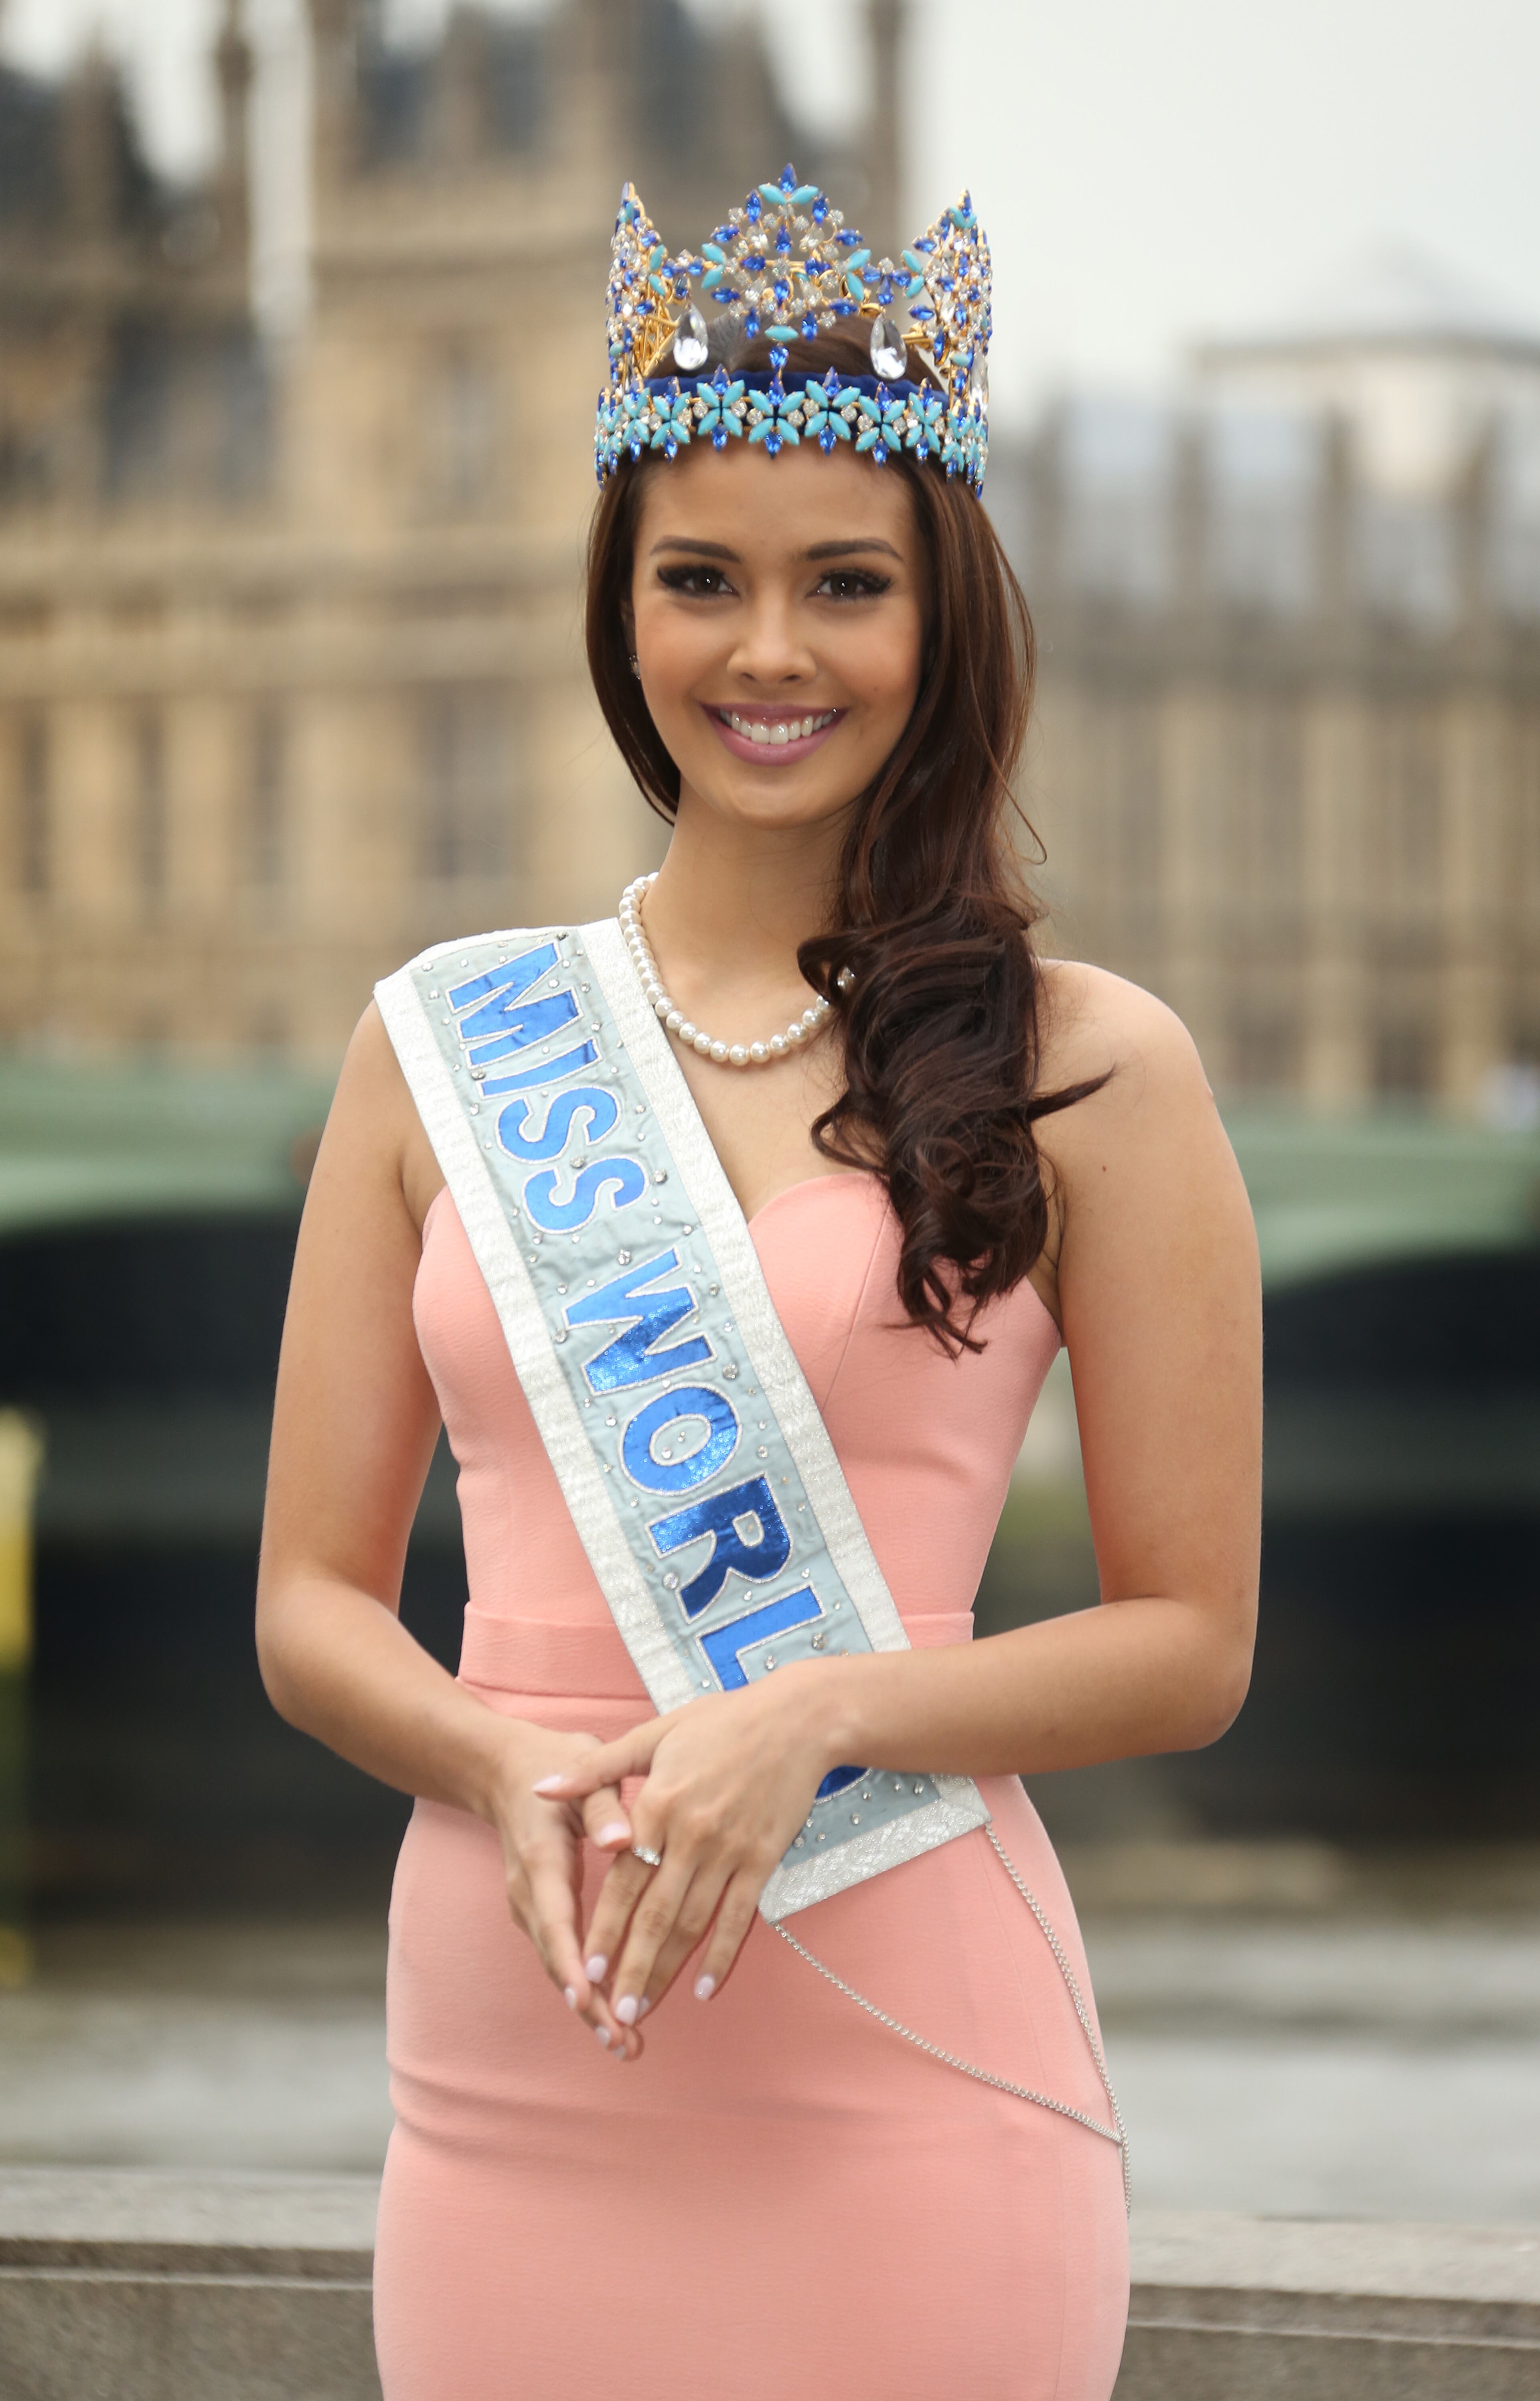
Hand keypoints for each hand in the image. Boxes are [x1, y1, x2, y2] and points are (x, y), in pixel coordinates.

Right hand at [487, 1721, 642, 2060]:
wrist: (506, 1770)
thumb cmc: (556, 1764)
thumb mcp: (584, 1769)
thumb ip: (603, 1808)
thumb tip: (622, 1840)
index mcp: (541, 1857)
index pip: (555, 1917)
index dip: (570, 1962)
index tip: (587, 1999)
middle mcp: (528, 1890)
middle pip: (556, 1957)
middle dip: (587, 2004)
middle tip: (623, 2043)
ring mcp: (528, 1905)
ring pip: (557, 1964)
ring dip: (587, 2006)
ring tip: (624, 2044)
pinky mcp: (537, 1912)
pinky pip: (559, 1955)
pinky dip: (582, 1987)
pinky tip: (609, 2014)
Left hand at [531, 1666, 837, 2029]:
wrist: (797, 1721)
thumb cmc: (720, 1722)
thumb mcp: (652, 1734)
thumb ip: (594, 1769)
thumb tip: (540, 1788)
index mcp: (659, 1804)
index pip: (624, 1882)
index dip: (605, 1928)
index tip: (586, 1969)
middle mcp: (693, 1835)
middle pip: (657, 1916)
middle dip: (632, 1968)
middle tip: (612, 2012)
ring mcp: (731, 1852)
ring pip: (693, 1924)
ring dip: (669, 1971)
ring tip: (644, 2008)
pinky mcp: (762, 1860)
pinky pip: (739, 1917)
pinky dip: (721, 1955)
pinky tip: (705, 1988)